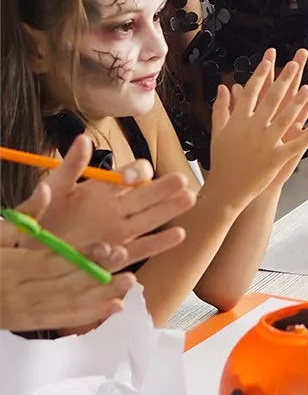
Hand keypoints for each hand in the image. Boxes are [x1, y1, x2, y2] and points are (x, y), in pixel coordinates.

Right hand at [1, 183, 138, 332]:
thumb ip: (24, 214)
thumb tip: (46, 188)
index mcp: (14, 266)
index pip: (54, 261)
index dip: (83, 256)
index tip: (109, 246)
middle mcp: (22, 291)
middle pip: (66, 283)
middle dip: (99, 275)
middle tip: (129, 264)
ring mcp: (26, 311)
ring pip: (69, 304)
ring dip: (101, 296)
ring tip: (130, 284)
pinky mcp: (29, 323)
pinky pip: (63, 320)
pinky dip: (90, 315)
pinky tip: (114, 306)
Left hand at [30, 135, 195, 258]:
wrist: (30, 253)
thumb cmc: (39, 221)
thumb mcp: (53, 190)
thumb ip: (70, 167)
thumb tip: (84, 139)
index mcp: (102, 190)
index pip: (130, 175)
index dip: (137, 172)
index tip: (135, 177)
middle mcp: (115, 209)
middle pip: (147, 196)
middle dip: (165, 188)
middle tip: (183, 181)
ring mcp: (118, 233)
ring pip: (149, 219)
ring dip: (169, 210)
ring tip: (189, 200)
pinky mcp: (115, 255)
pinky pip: (140, 249)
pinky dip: (159, 243)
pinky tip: (178, 235)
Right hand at [209, 49, 307, 203]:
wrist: (226, 189)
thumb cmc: (222, 159)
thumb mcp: (219, 131)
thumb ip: (222, 107)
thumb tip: (224, 87)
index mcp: (239, 120)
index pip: (252, 91)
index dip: (262, 73)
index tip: (270, 57)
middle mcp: (253, 128)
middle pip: (272, 99)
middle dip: (285, 80)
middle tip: (295, 63)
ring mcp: (266, 143)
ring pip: (285, 118)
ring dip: (298, 102)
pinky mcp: (276, 158)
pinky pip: (296, 145)